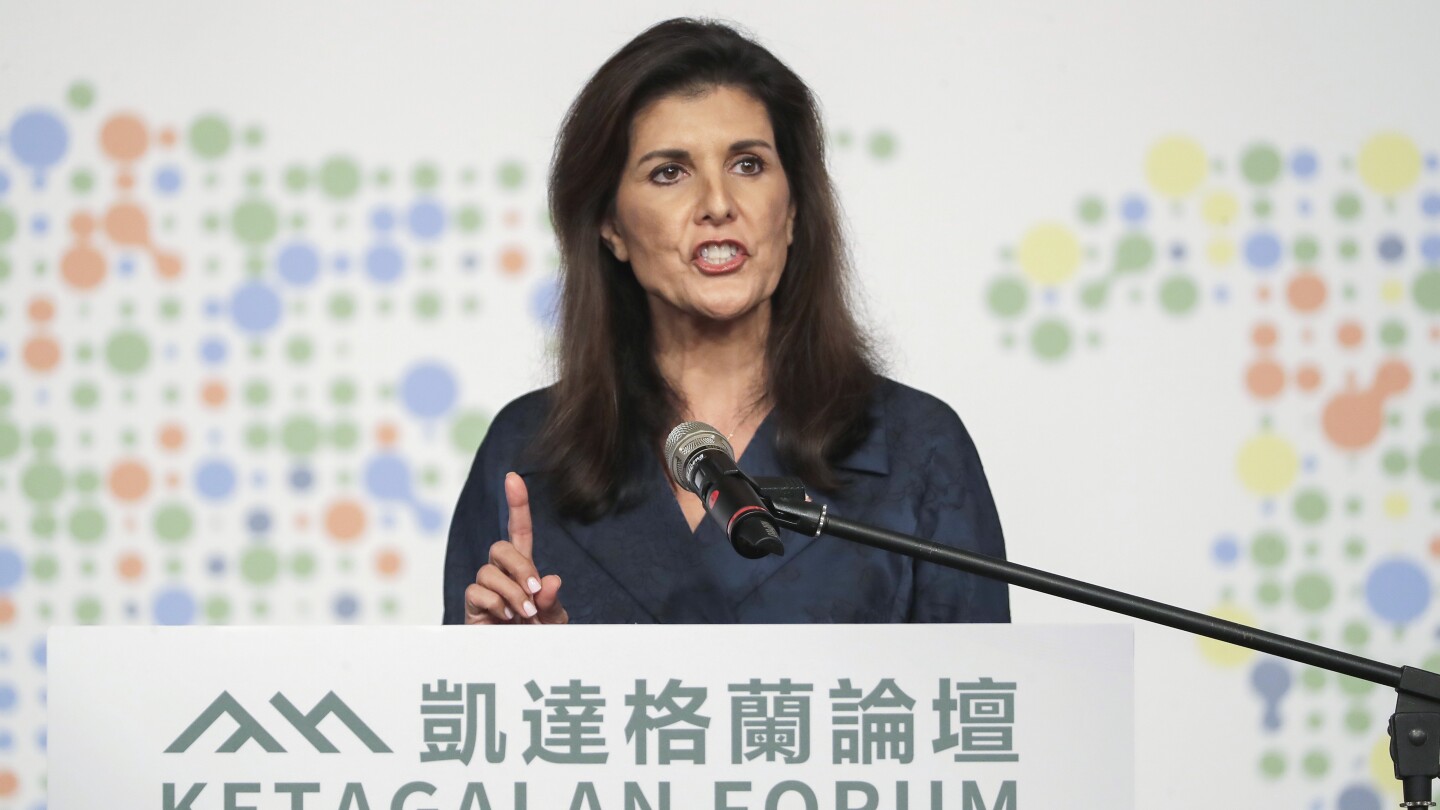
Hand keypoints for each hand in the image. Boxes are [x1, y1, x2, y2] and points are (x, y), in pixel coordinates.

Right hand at [464, 472, 567, 624]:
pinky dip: (495, 603)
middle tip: (534, 593)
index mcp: (524, 569)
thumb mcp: (555, 620)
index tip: (513, 478)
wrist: (522, 666)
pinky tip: (506, 618)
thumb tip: (550, 580)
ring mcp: (485, 590)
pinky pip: (476, 592)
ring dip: (511, 591)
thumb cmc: (539, 639)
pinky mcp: (472, 607)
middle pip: (500, 547)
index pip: (519, 531)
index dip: (516, 505)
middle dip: (519, 566)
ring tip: (524, 614)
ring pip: (487, 571)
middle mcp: (501, 574)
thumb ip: (553, 601)